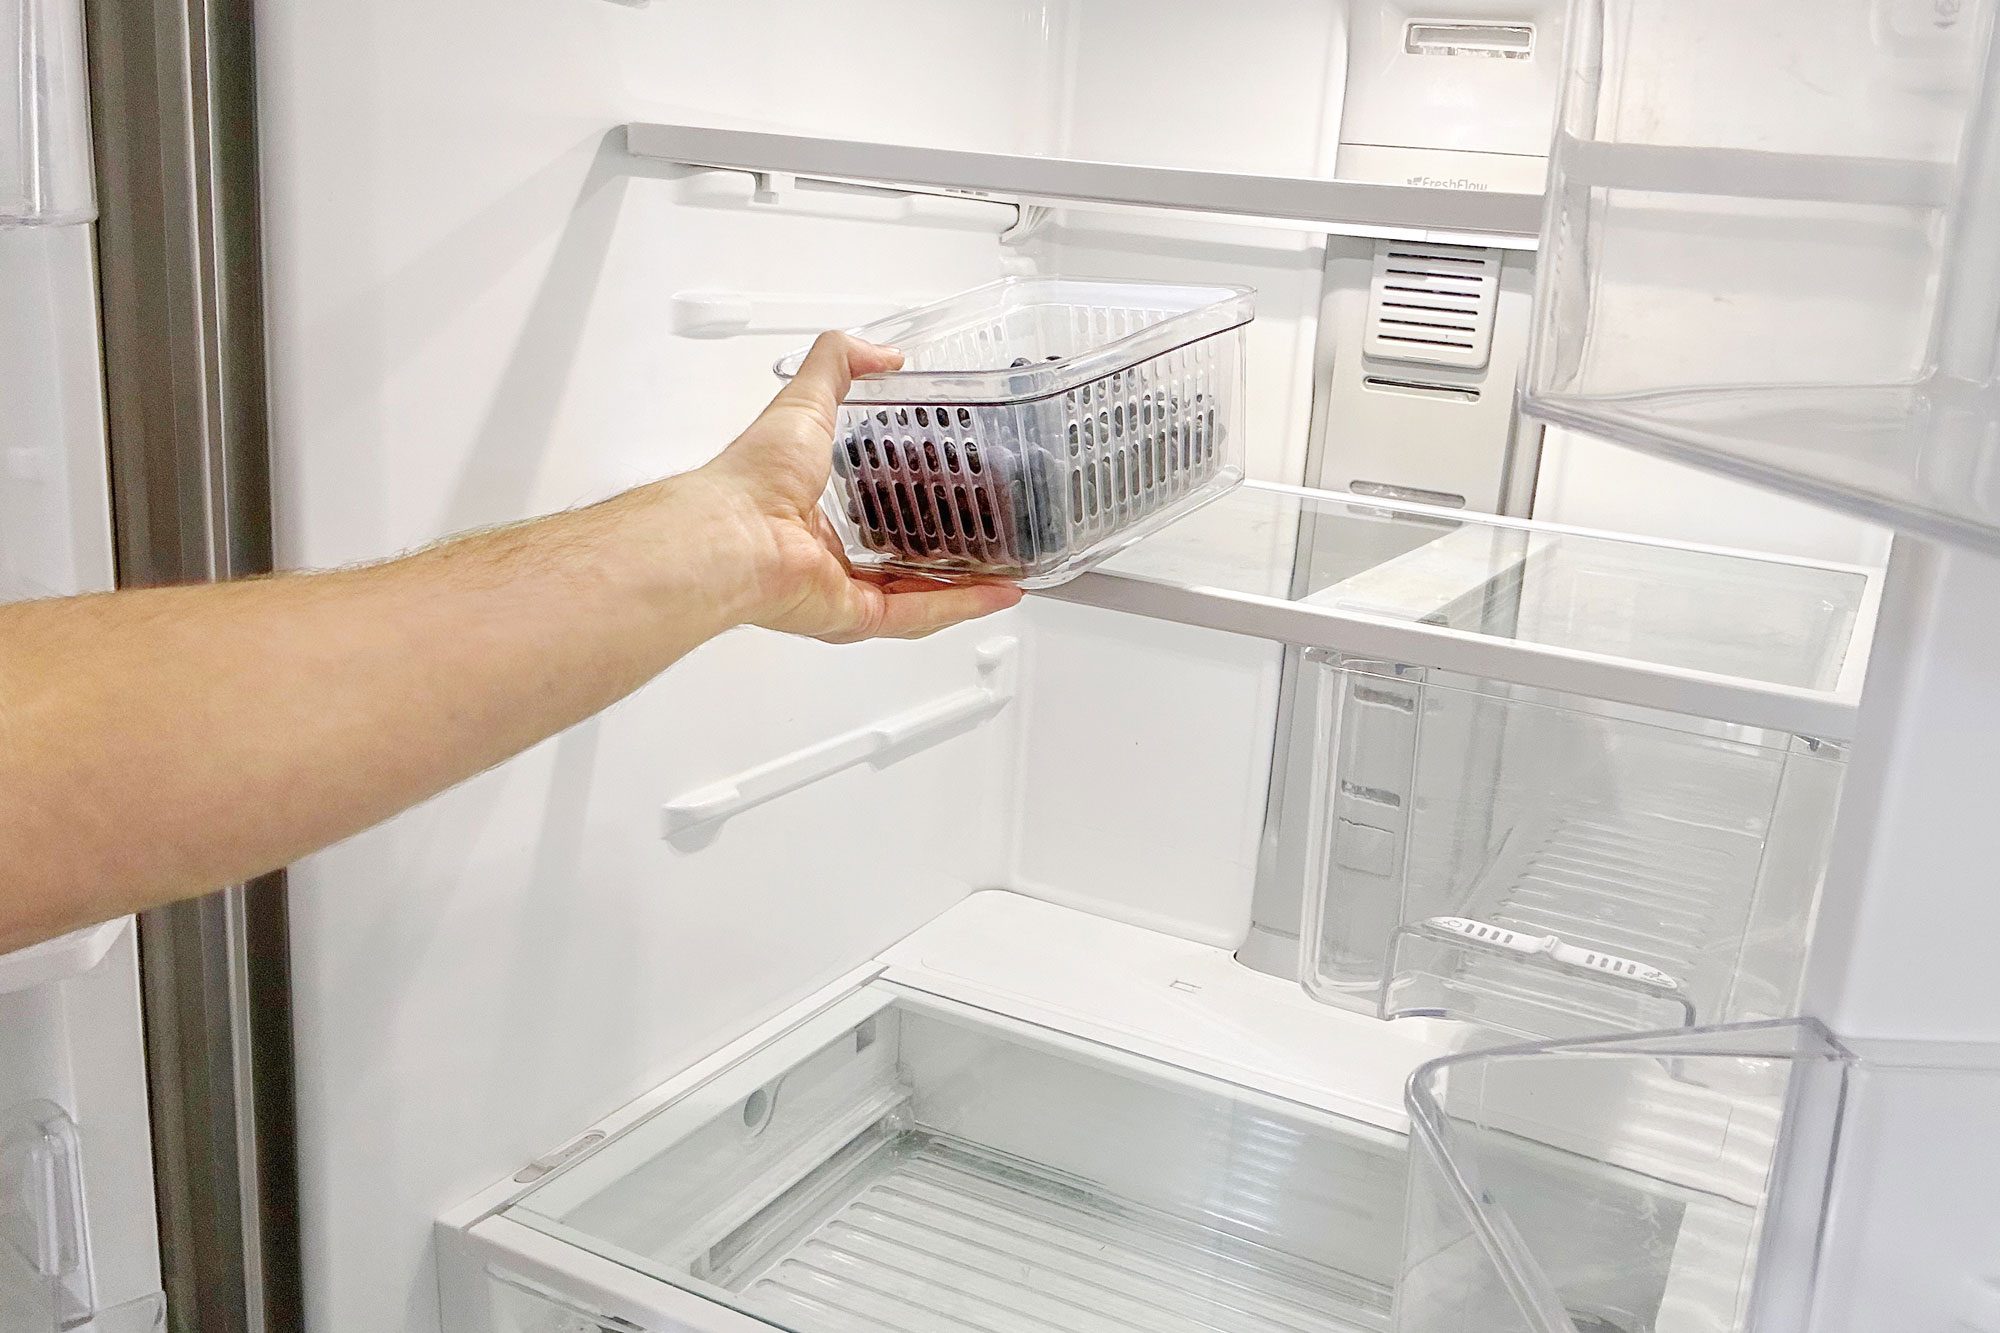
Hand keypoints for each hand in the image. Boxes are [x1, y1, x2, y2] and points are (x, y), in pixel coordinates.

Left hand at [696, 332, 1022, 641]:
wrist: (733, 532)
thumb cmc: (754, 477)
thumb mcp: (804, 400)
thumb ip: (838, 365)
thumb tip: (882, 352)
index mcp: (811, 515)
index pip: (869, 513)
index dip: (912, 503)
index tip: (950, 492)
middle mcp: (825, 560)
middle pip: (899, 563)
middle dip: (948, 555)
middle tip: (991, 539)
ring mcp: (842, 592)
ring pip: (918, 595)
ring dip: (966, 587)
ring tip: (1009, 572)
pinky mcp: (857, 617)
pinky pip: (919, 615)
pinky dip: (962, 604)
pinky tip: (998, 593)